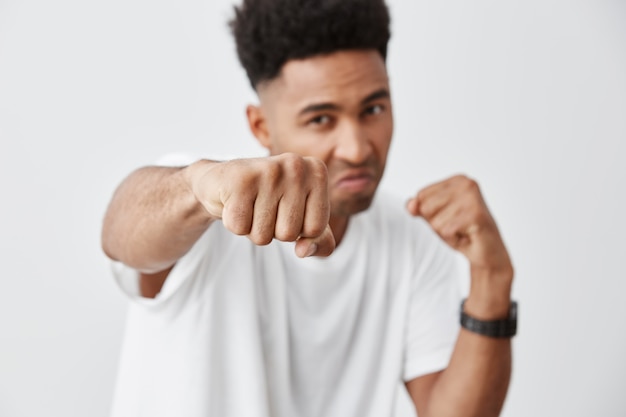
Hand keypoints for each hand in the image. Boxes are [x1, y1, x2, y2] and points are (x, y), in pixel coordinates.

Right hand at [188, 153, 334, 256]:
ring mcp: (268, 170)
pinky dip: (234, 224)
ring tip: (250, 205)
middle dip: (273, 231)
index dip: (298, 230)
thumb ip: (320, 242)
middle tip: (263, 207)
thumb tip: (303, 250)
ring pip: (263, 235)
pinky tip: (234, 203)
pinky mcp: (239, 180)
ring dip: (253, 229)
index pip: (316, 229)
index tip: (286, 209)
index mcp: (317, 172)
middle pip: (289, 234)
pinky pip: (240, 228)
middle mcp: (296, 165)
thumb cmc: (268, 201)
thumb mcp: (302, 220)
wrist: (221, 181)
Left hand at [406, 175, 511, 275]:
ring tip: (462, 231)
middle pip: (425, 207)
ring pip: (435, 221)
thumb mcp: (436, 218)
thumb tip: (411, 204)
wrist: (488, 253)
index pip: (421, 195)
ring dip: (446, 233)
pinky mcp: (475, 215)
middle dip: (437, 224)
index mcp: (457, 180)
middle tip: (456, 227)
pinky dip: (453, 240)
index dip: (430, 214)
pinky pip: (446, 231)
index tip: (450, 218)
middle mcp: (466, 184)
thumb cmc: (463, 232)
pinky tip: (466, 237)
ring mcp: (472, 198)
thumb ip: (420, 208)